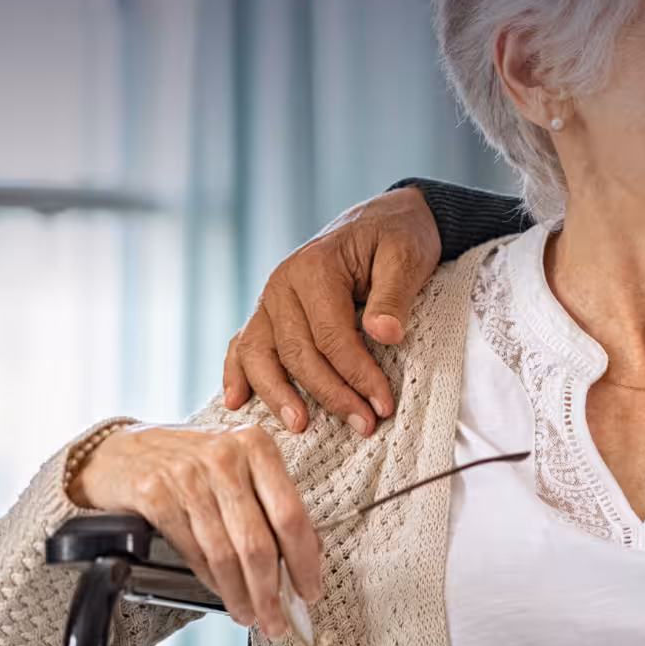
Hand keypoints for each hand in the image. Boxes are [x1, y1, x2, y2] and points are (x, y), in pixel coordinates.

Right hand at [69, 424, 321, 635]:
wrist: (119, 453)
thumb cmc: (190, 462)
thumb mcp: (238, 466)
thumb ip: (272, 500)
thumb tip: (309, 552)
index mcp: (257, 446)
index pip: (291, 514)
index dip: (304, 560)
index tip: (310, 590)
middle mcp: (225, 458)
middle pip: (258, 541)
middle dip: (270, 590)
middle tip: (277, 620)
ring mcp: (188, 477)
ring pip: (225, 554)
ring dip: (241, 594)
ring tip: (251, 615)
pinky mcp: (155, 496)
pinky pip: (194, 552)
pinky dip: (212, 581)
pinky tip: (223, 594)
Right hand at [222, 186, 440, 435]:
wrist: (385, 220)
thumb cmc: (398, 238)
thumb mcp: (407, 256)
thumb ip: (394, 294)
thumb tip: (384, 334)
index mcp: (314, 267)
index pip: (330, 336)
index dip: (357, 374)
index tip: (383, 404)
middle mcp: (282, 284)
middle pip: (297, 352)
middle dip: (331, 394)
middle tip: (364, 424)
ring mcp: (270, 300)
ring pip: (261, 355)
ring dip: (279, 394)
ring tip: (301, 426)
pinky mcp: (270, 313)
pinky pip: (244, 345)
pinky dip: (237, 373)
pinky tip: (237, 402)